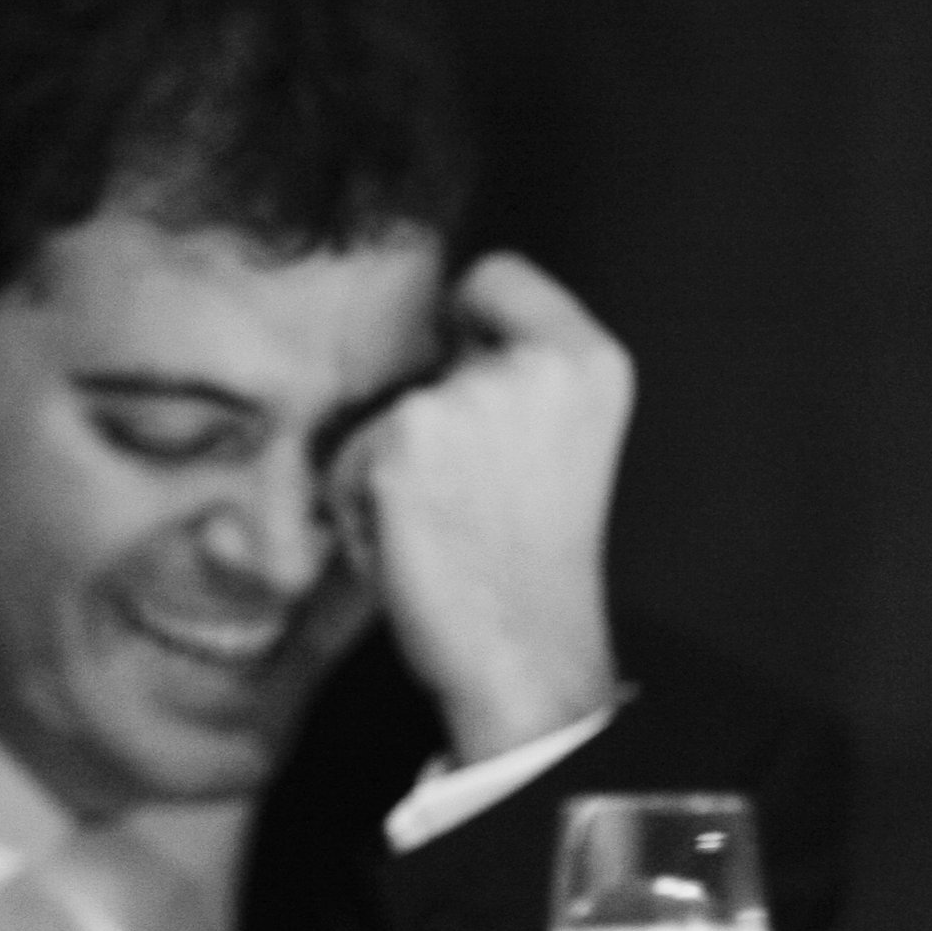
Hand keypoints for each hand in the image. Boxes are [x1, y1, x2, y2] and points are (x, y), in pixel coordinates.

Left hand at [326, 251, 630, 763]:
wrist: (522, 654)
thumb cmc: (530, 565)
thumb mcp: (553, 444)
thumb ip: (513, 381)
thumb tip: (440, 338)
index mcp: (590, 360)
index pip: (497, 276)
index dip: (466, 324)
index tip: (466, 373)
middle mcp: (534, 365)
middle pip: (423, 358)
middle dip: (422, 425)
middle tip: (468, 501)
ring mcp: (462, 400)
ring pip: (376, 418)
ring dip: (384, 474)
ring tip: (442, 530)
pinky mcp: (398, 445)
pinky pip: (342, 465)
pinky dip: (356, 511)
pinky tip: (409, 549)